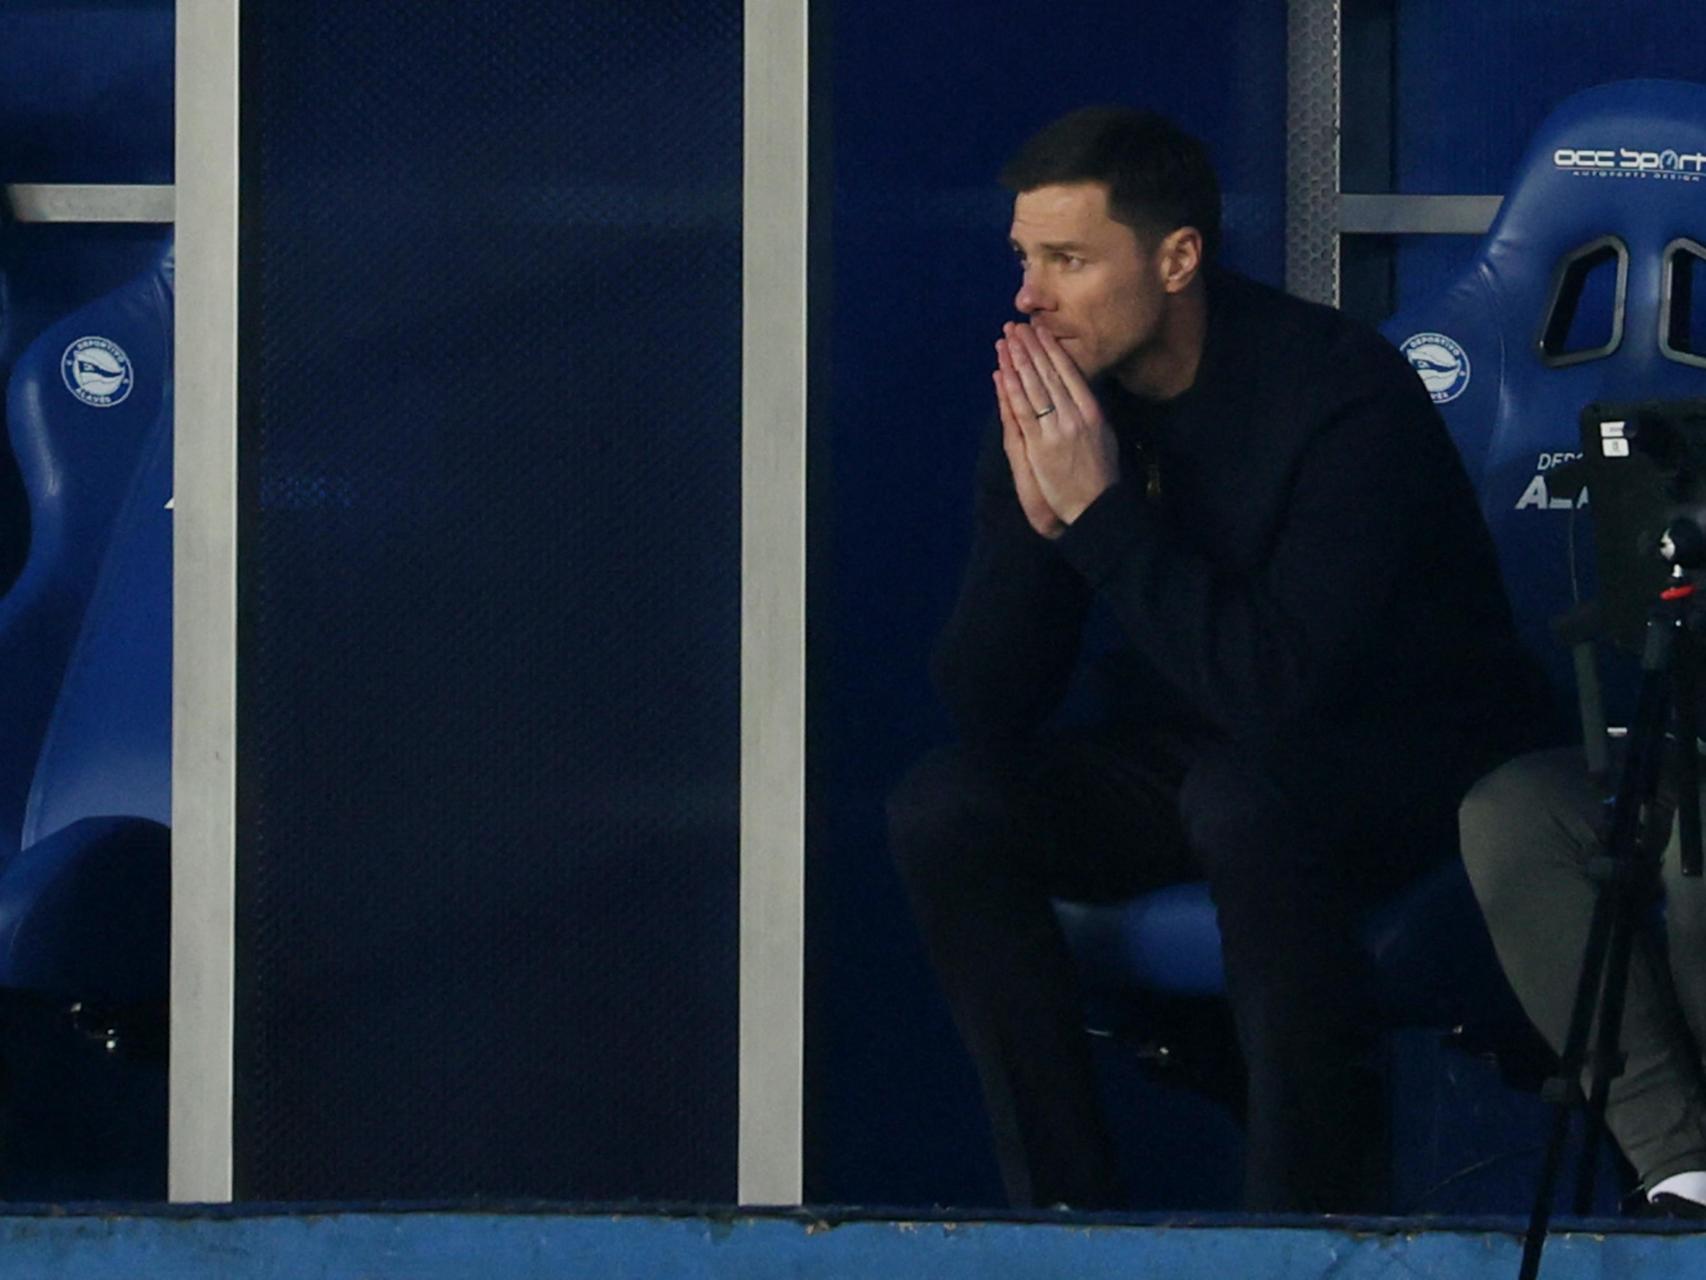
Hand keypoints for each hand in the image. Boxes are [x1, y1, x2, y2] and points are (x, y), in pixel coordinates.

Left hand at [995, 322, 1118, 525]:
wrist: (1097, 504)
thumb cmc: (1103, 473)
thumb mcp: (1105, 434)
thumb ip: (1090, 409)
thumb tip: (1079, 387)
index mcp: (1092, 410)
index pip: (1068, 371)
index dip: (1051, 349)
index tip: (1039, 331)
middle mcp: (1074, 414)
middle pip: (1047, 373)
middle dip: (1030, 347)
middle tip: (1015, 326)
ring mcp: (1055, 429)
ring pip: (1033, 386)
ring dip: (1017, 360)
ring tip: (1005, 340)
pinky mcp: (1039, 445)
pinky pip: (1021, 411)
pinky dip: (1009, 389)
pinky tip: (1002, 371)